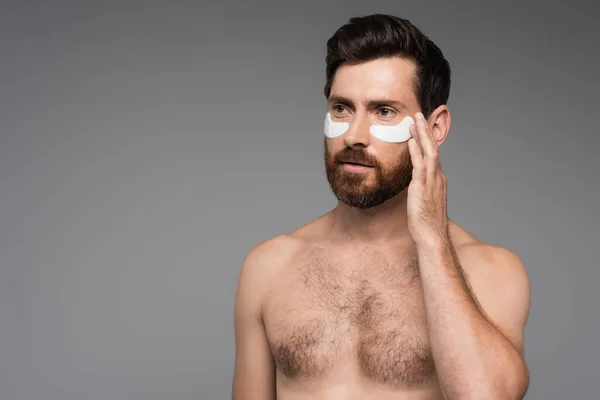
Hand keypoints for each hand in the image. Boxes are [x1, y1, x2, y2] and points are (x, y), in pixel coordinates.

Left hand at [406, 112, 448, 246]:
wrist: (432, 238)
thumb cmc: (427, 225)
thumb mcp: (424, 204)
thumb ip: (421, 193)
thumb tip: (413, 188)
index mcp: (438, 181)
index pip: (434, 155)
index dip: (428, 140)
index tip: (422, 128)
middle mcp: (438, 178)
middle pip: (434, 148)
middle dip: (427, 131)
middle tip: (420, 115)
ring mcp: (432, 182)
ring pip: (429, 151)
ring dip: (422, 134)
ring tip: (416, 119)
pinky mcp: (422, 187)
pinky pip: (420, 164)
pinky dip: (416, 150)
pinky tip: (411, 140)